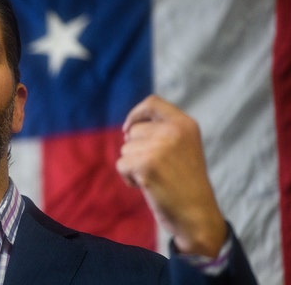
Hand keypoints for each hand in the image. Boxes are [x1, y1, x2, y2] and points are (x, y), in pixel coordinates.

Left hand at [116, 95, 226, 256]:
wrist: (197, 215)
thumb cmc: (185, 184)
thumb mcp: (182, 148)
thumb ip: (162, 132)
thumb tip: (127, 128)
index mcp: (185, 124)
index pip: (152, 102)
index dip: (135, 114)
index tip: (127, 129)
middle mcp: (174, 131)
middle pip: (133, 130)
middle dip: (135, 149)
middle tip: (155, 168)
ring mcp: (160, 147)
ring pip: (125, 149)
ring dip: (132, 165)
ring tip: (155, 178)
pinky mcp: (146, 164)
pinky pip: (121, 165)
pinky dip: (127, 177)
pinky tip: (146, 186)